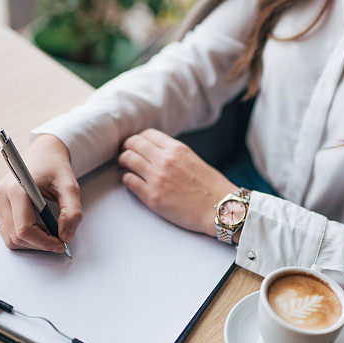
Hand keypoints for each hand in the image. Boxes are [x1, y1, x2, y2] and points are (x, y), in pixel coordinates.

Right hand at [0, 134, 82, 251]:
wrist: (43, 152)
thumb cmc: (55, 167)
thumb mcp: (70, 187)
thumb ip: (72, 212)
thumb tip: (65, 237)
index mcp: (16, 189)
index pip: (24, 229)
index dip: (44, 242)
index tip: (61, 244)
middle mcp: (0, 196)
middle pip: (16, 237)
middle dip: (39, 244)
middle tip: (59, 239)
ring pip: (10, 238)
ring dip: (32, 242)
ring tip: (50, 232)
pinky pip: (8, 231)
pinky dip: (25, 236)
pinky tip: (40, 227)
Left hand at [117, 128, 237, 236]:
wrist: (221, 208)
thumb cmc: (211, 187)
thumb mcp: (193, 159)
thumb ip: (174, 153)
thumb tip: (156, 152)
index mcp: (177, 148)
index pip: (147, 134)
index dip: (137, 138)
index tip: (134, 144)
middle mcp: (165, 160)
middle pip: (133, 144)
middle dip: (126, 148)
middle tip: (124, 154)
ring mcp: (157, 178)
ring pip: (127, 160)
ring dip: (122, 162)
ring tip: (123, 166)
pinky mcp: (152, 197)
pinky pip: (129, 181)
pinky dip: (126, 178)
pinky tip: (130, 181)